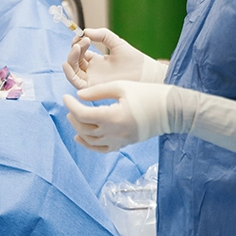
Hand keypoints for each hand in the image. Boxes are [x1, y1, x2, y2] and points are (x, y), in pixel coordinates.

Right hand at [62, 28, 166, 89]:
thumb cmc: (134, 59)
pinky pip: (76, 82)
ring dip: (71, 58)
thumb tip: (85, 31)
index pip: (80, 53)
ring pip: (72, 71)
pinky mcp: (94, 87)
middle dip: (74, 50)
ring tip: (78, 47)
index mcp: (96, 61)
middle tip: (82, 41)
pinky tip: (69, 63)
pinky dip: (69, 73)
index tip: (83, 36)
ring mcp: (92, 80)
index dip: (78, 43)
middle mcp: (92, 71)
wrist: (145, 72)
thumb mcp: (116, 42)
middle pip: (74, 62)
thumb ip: (102, 35)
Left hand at [63, 80, 235, 154]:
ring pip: (91, 142)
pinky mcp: (125, 144)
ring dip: (79, 130)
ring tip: (74, 117)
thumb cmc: (146, 93)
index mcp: (112, 117)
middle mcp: (115, 133)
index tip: (65, 96)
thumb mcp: (120, 86)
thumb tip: (78, 96)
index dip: (71, 105)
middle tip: (69, 105)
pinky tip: (82, 137)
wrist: (170, 110)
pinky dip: (90, 145)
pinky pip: (103, 149)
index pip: (83, 114)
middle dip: (74, 116)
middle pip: (85, 129)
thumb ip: (97, 92)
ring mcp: (120, 141)